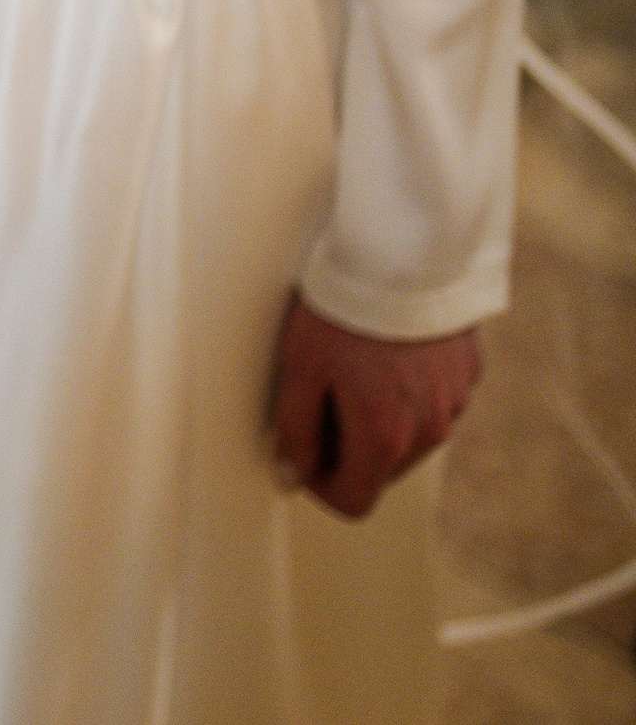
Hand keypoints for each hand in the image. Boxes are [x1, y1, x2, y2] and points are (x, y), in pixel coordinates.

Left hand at [271, 294, 479, 519]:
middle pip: (380, 471)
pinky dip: (405, 395)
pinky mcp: (467, 377)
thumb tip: (292, 476)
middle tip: (320, 397)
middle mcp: (428, 432)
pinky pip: (430, 405)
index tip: (300, 450)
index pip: (354, 501)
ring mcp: (453, 405)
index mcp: (384, 437)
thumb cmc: (345, 311)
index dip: (319, 483)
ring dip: (378, 422)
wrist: (405, 257)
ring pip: (408, 440)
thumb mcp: (301, 369)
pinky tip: (383, 355)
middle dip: (346, 449)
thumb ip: (296, 432)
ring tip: (351, 369)